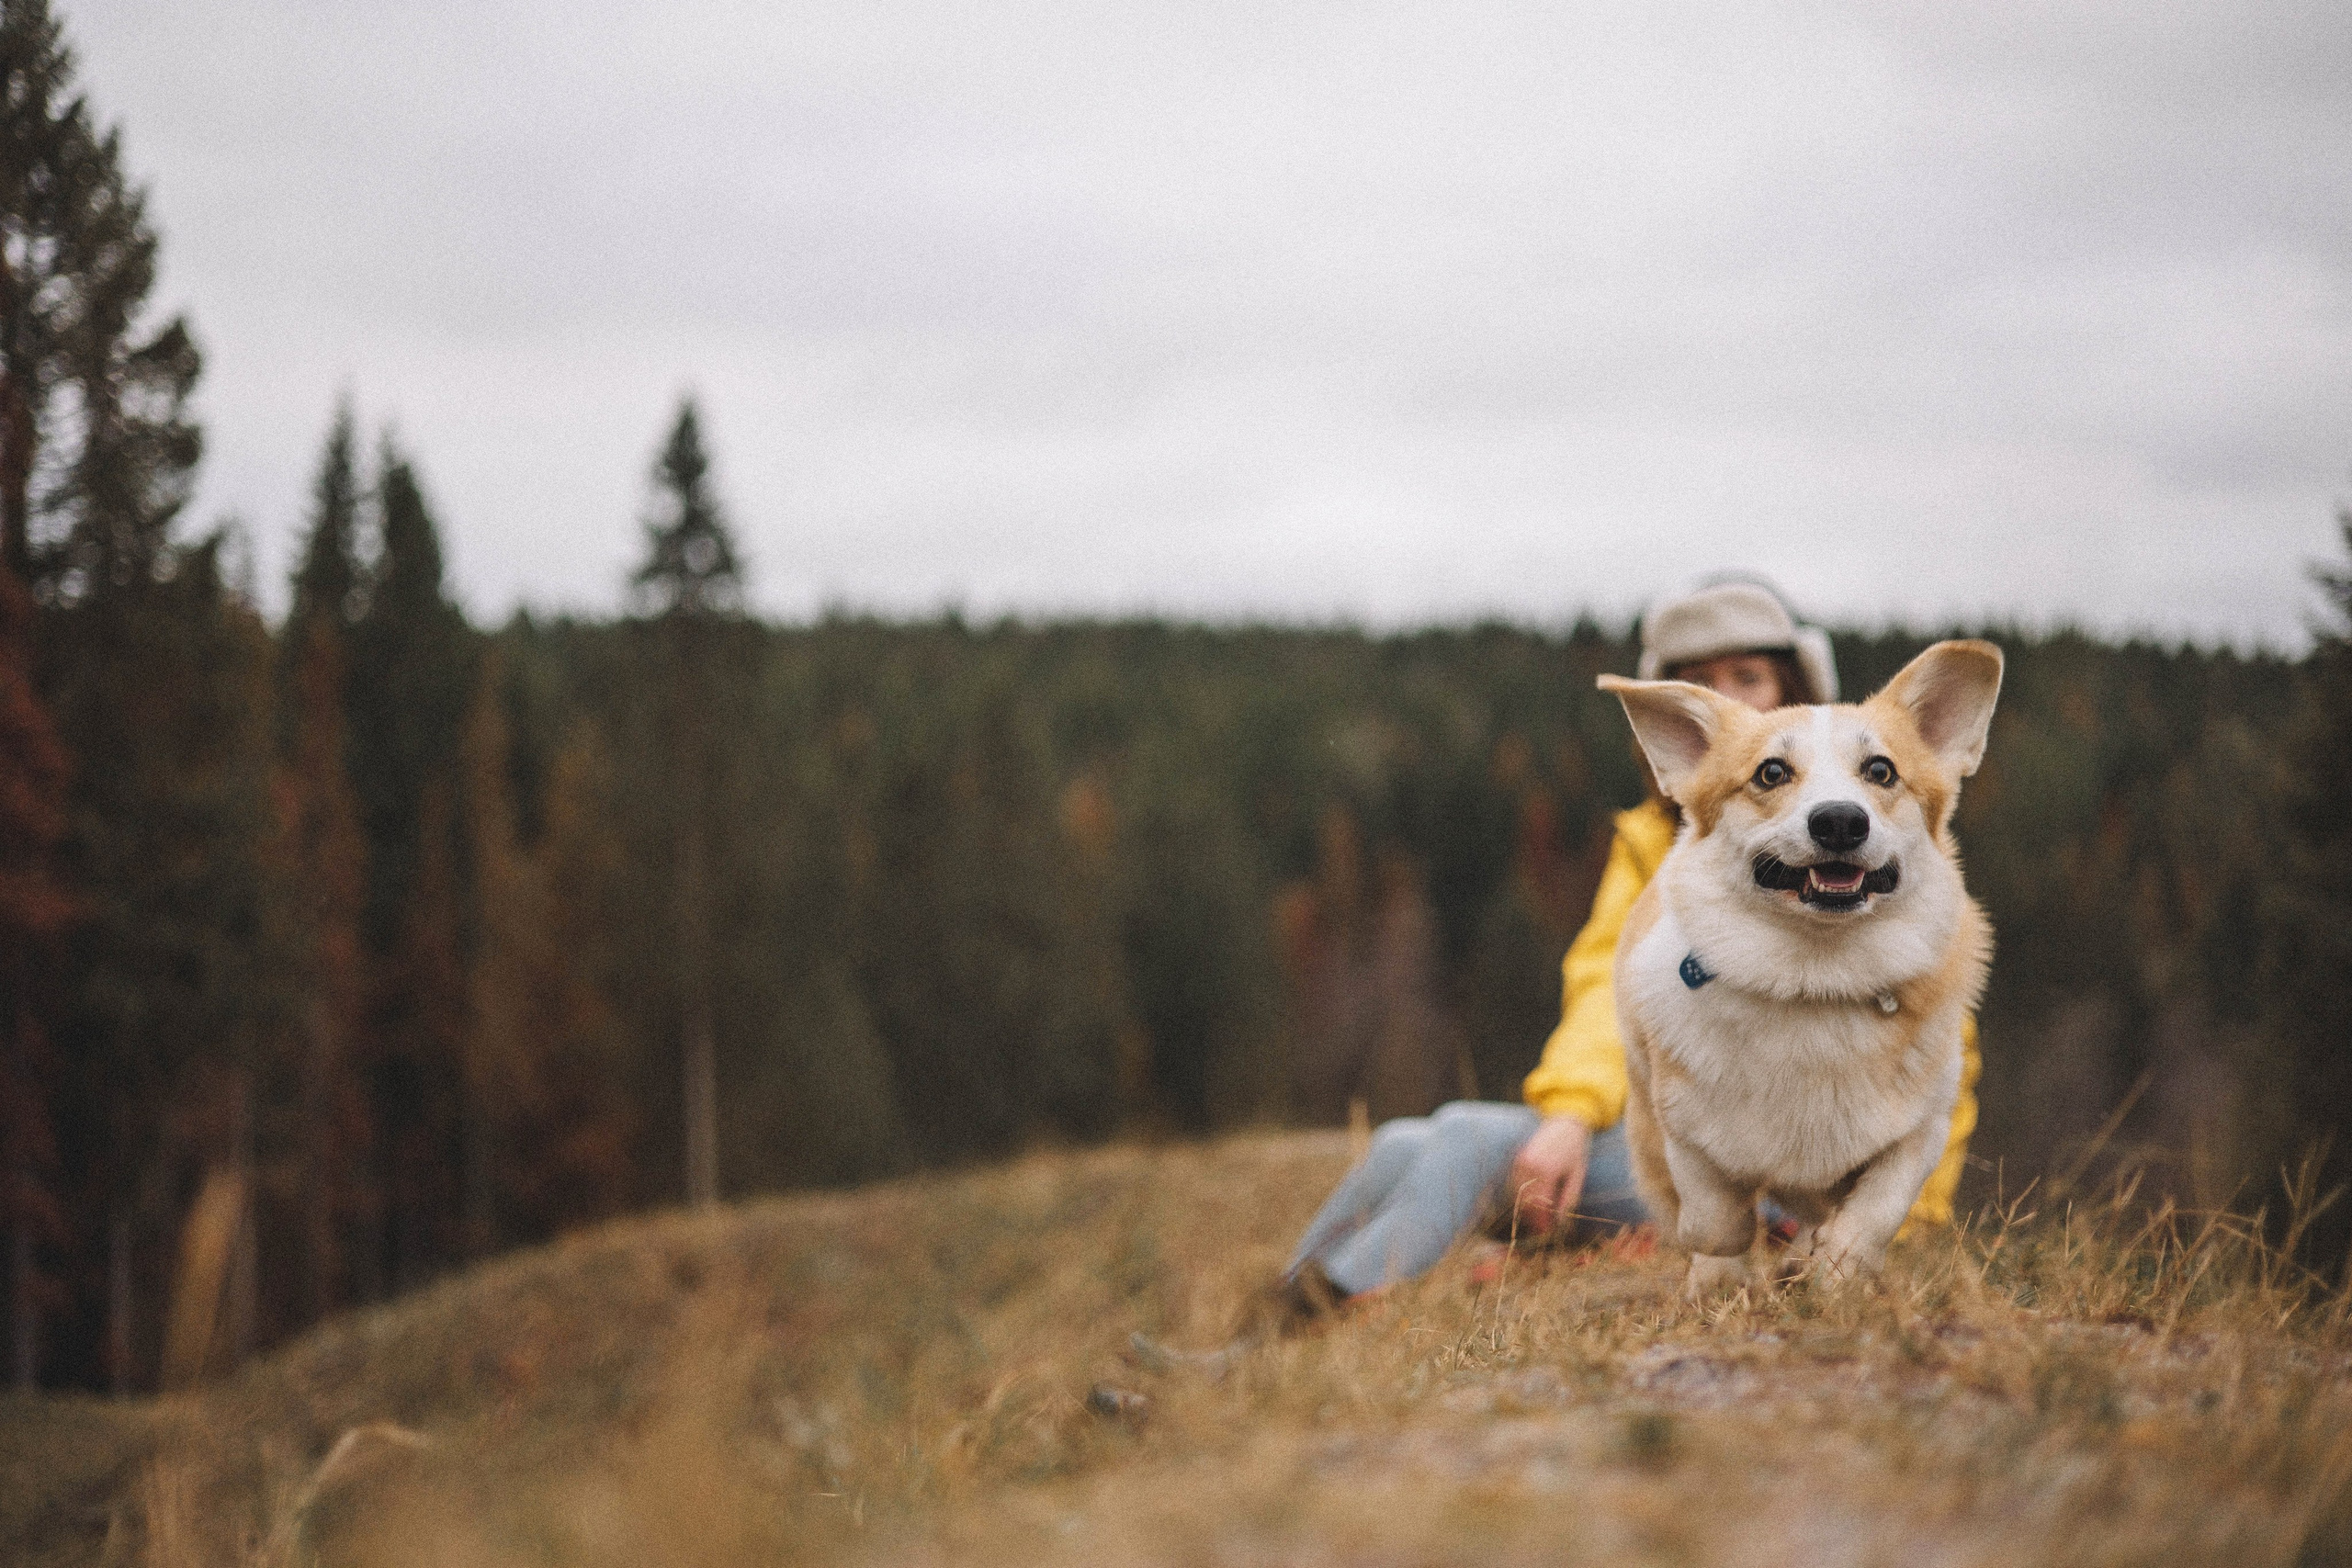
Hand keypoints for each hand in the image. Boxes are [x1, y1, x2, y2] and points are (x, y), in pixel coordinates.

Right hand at [1509, 1115, 1591, 1236]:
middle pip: (1525, 1202)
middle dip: (1532, 1218)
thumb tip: (1559, 1221)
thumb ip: (1568, 1199)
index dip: (1542, 1222)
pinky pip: (1515, 1183)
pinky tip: (1531, 1202)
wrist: (1566, 1122)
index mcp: (1546, 1171)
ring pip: (1517, 1194)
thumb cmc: (1576, 1150)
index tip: (1547, 1233)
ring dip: (1525, 1208)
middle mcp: (1529, 1166)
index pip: (1539, 1205)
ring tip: (1537, 1218)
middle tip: (1541, 1229)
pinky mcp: (1518, 1158)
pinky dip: (1521, 1195)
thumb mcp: (1577, 1176)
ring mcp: (1521, 1161)